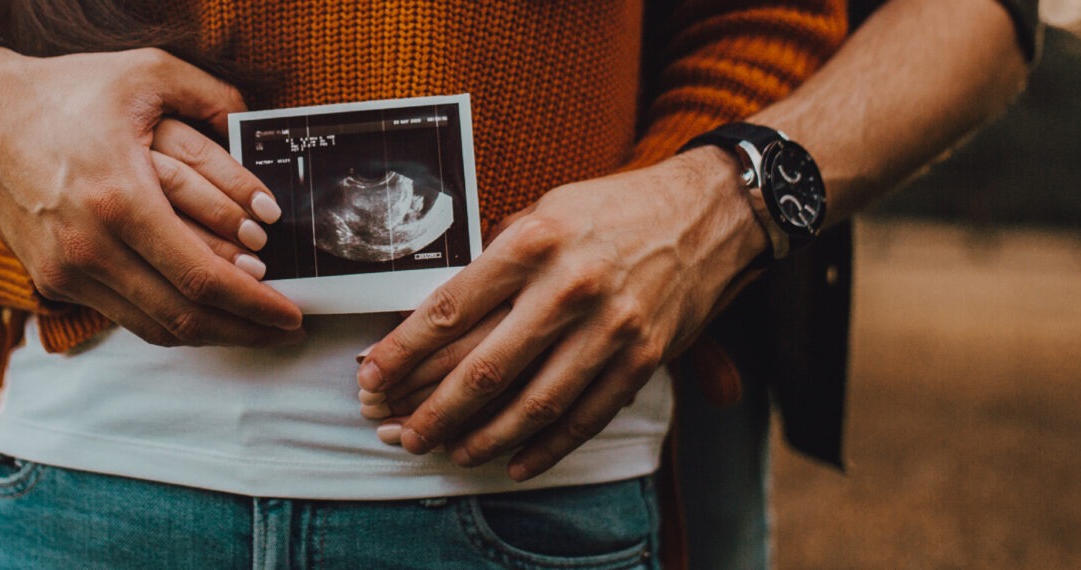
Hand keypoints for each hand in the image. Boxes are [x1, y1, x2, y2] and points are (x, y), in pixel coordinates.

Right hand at [0, 47, 301, 346]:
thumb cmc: (64, 91)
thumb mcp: (146, 72)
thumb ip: (213, 95)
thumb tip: (259, 126)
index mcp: (120, 199)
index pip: (201, 278)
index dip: (255, 305)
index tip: (292, 313)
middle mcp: (90, 247)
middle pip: (183, 316)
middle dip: (244, 329)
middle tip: (284, 328)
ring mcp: (66, 271)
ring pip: (154, 327)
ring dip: (210, 332)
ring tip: (251, 325)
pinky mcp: (53, 280)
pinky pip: (125, 315)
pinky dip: (169, 318)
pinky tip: (201, 308)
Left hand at [356, 148, 764, 480]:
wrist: (710, 212)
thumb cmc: (614, 208)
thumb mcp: (546, 209)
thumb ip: (497, 259)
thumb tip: (440, 313)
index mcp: (533, 241)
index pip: (450, 308)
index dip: (403, 351)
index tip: (371, 376)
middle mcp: (569, 287)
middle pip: (484, 367)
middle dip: (433, 409)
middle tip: (399, 432)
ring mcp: (610, 327)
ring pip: (533, 402)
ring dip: (484, 437)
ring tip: (450, 452)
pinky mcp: (643, 357)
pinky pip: (586, 416)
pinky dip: (547, 447)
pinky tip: (514, 462)